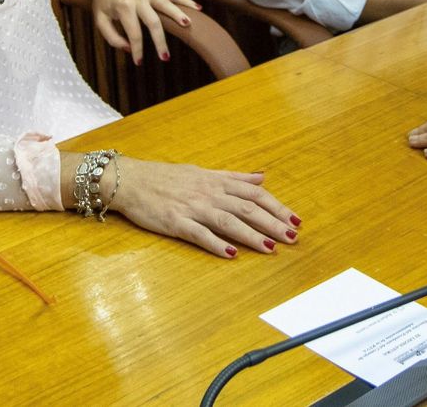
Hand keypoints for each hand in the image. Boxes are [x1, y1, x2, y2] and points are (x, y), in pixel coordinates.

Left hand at [88, 0, 200, 63]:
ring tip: (188, 26)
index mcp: (123, 7)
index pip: (134, 33)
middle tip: (165, 57)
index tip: (139, 62)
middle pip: (153, 21)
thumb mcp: (100, 20)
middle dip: (160, 41)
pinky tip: (198, 8)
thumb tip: (129, 48)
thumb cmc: (104, 1)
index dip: (137, 49)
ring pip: (166, 4)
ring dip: (178, 15)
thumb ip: (112, 37)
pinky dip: (185, 0)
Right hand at [113, 158, 300, 256]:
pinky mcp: (176, 222)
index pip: (255, 193)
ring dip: (251, 235)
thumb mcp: (204, 171)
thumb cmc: (167, 177)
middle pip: (247, 207)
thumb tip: (261, 177)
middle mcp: (209, 193)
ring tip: (271, 248)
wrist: (130, 180)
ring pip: (228, 221)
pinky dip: (217, 244)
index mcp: (217, 181)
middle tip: (292, 236)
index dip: (277, 206)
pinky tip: (232, 254)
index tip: (295, 219)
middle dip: (273, 222)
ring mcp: (193, 208)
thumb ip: (234, 177)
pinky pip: (199, 234)